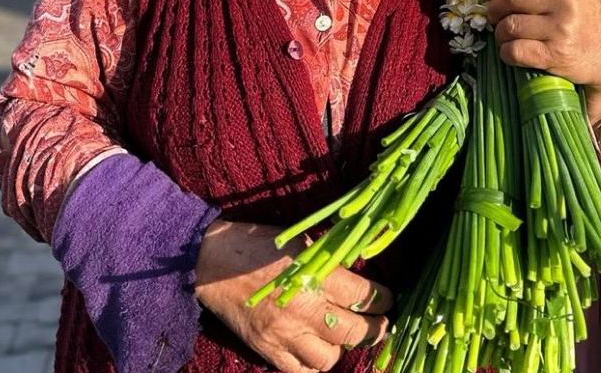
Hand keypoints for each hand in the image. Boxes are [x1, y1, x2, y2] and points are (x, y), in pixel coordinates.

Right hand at [194, 219, 391, 372]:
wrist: (212, 261)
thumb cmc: (258, 243)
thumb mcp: (299, 240)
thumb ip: (328, 259)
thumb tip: (359, 270)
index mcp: (313, 275)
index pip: (363, 296)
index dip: (382, 299)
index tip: (388, 298)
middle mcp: (302, 308)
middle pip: (354, 332)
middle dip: (374, 329)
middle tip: (380, 323)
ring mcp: (284, 334)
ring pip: (330, 358)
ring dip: (341, 347)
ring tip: (343, 335)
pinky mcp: (267, 350)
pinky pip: (301, 371)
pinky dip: (314, 364)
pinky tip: (316, 348)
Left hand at [478, 0, 600, 123]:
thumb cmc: (599, 18)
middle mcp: (566, 0)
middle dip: (495, 7)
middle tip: (493, 15)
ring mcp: (561, 28)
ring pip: (510, 25)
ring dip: (500, 32)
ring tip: (504, 35)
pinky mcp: (557, 55)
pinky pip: (516, 50)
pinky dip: (506, 52)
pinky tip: (511, 52)